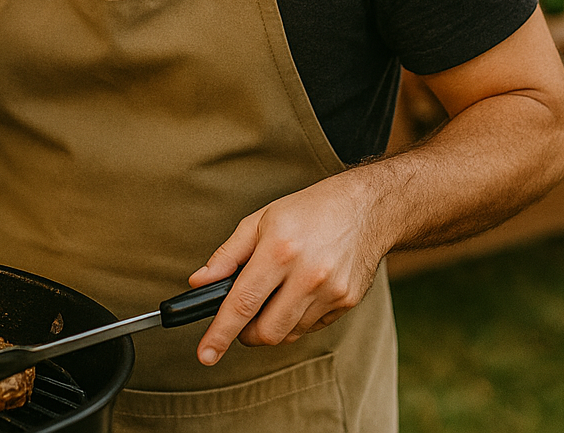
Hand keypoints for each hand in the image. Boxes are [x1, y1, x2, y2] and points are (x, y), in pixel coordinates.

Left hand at [189, 173, 387, 365]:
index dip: (220, 333)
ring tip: (274, 293)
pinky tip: (299, 292)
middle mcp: (307, 275)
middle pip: (266, 332)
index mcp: (279, 250)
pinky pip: (310, 327)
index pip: (243, 303)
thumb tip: (199, 282)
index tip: (205, 354)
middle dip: (246, 333)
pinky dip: (295, 318)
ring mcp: (330, 292)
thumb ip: (227, 255)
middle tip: (242, 315)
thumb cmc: (306, 211)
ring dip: (272, 324)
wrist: (364, 208)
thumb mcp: (259, 220)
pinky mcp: (346, 302)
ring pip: (288, 333)